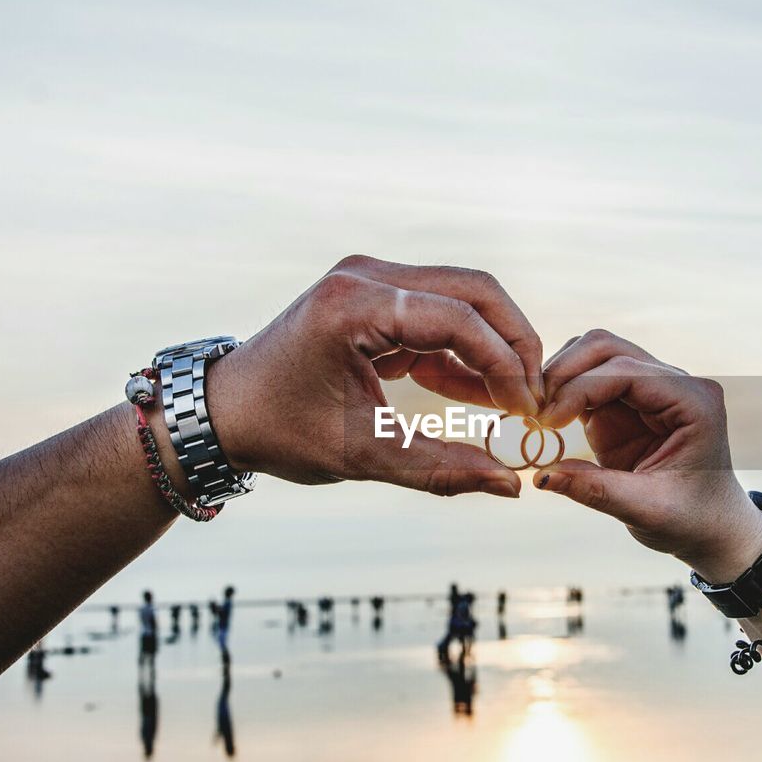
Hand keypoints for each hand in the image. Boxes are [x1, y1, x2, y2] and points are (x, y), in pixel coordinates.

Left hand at [203, 255, 542, 496]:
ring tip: (518, 399)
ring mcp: (371, 280)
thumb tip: (510, 485)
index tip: (527, 408)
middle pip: (472, 290)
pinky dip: (467, 352)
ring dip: (496, 344)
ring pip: (463, 296)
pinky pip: (440, 315)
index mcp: (353, 305)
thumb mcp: (363, 455)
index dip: (503, 363)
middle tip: (536, 394)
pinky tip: (486, 395)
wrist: (224, 413)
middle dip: (515, 341)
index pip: (456, 318)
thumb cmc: (281, 432)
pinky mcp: (377, 298)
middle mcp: (365, 276)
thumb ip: (440, 469)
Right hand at [535, 330, 761, 580]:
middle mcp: (674, 383)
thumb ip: (595, 490)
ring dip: (561, 376)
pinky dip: (563, 391)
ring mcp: (650, 388)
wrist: (711, 527)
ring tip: (537, 413)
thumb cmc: (691, 520)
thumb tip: (541, 476)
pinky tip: (545, 417)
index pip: (627, 372)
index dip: (580, 388)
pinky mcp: (628, 402)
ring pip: (595, 354)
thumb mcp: (646, 510)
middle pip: (608, 348)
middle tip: (534, 410)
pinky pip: (589, 379)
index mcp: (693, 401)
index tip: (546, 420)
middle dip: (565, 372)